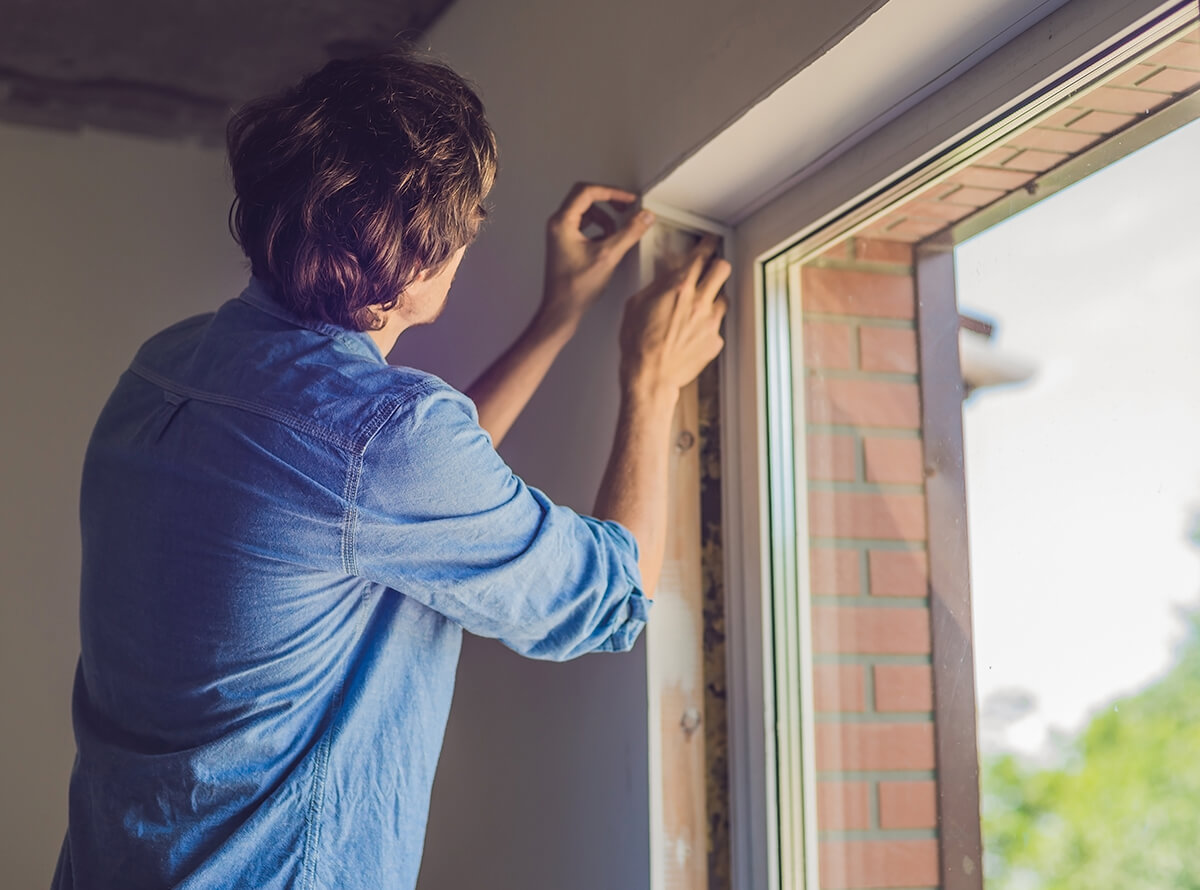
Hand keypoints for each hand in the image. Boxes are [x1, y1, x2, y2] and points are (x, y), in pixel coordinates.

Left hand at [541, 183, 656, 331]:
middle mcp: (558, 225)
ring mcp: (560, 234)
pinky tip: (608, 243)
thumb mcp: (608, 256)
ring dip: (605, 217)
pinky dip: (599, 229)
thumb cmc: (574, 288)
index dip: (612, 192)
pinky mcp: (565, 244)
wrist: (561, 310)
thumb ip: (628, 233)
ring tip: (617, 231)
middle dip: (608, 201)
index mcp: (562, 223)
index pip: (587, 192)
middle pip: (585, 198)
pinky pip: (584, 226)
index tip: (628, 199)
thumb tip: (644, 217)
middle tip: (625, 207)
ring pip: (586, 213)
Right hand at [618, 235, 728, 399]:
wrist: (650, 376)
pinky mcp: (715, 341)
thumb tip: (666, 274)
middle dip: (717, 265)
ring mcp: (711, 322)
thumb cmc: (638, 344)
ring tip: (698, 306)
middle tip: (711, 268)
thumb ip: (656, 285)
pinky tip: (693, 332)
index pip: (701, 255)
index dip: (707, 245)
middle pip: (722, 269)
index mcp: (679, 288)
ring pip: (724, 297)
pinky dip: (707, 325)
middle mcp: (699, 302)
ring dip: (713, 297)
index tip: (709, 242)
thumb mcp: (636, 304)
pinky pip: (717, 325)